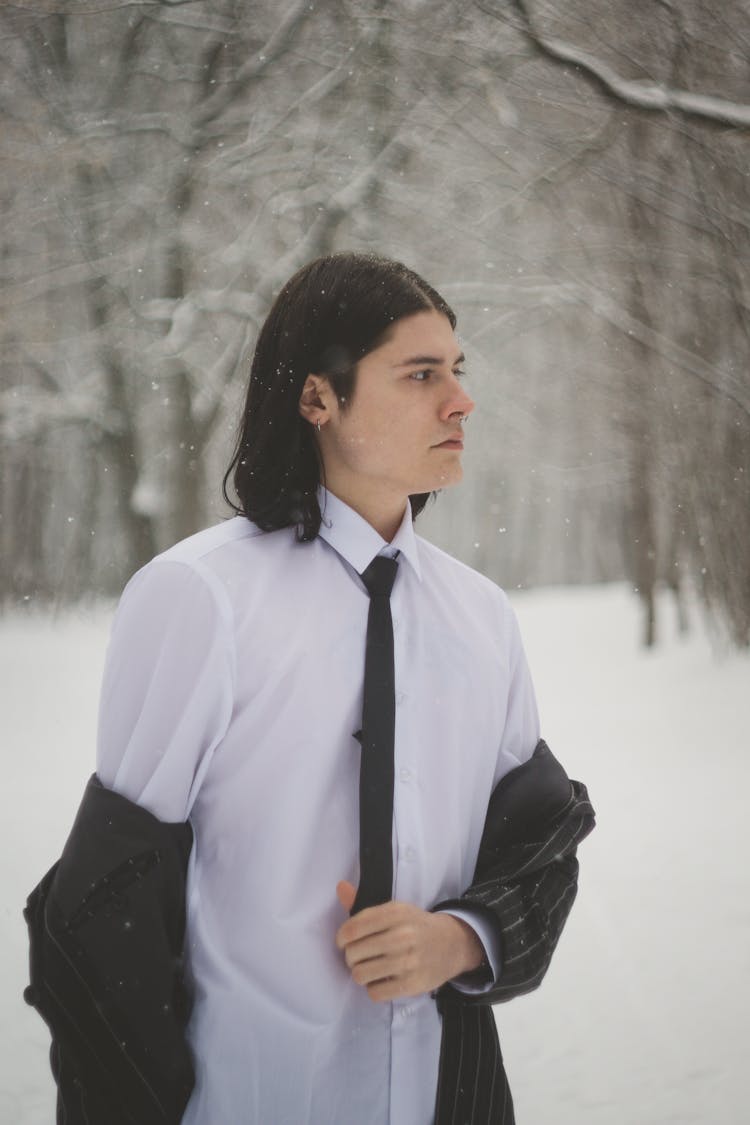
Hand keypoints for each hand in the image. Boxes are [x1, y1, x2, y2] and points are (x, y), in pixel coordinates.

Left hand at [335, 880, 484, 1002]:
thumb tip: (340, 888)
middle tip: (359, 956)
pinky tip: (381, 980)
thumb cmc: (416, 925)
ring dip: (360, 973)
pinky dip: (373, 988)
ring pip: (360, 975)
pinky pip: (375, 993)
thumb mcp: (395, 910)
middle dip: (351, 956)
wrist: (452, 943)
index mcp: (395, 913)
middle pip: (353, 953)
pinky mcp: (412, 984)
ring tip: (369, 968)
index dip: (341, 938)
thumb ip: (364, 905)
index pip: (352, 928)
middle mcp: (402, 935)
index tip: (343, 942)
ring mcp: (408, 961)